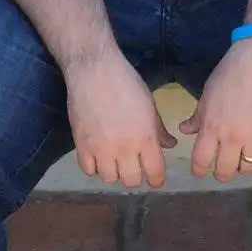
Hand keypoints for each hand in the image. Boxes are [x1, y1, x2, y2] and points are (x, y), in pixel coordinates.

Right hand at [65, 51, 176, 190]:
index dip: (156, 180)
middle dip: (135, 176)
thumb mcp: (149, 105)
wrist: (94, 70)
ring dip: (114, 172)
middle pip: (131, 180)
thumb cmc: (126, 83)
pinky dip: (94, 167)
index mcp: (145, 138)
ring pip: (109, 178)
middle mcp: (124, 148)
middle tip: (133, 167)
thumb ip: (159, 130)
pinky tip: (97, 156)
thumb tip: (170, 145)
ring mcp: (100, 149)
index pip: (154, 172)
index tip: (154, 180)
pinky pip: (88, 170)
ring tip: (114, 160)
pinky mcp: (81, 145)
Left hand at [180, 39, 251, 181]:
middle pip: (225, 171)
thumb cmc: (230, 72)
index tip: (201, 170)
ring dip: (245, 165)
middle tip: (224, 164)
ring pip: (249, 168)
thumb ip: (197, 116)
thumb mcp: (208, 94)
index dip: (199, 170)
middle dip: (222, 171)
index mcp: (211, 127)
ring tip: (245, 156)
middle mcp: (232, 137)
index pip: (201, 161)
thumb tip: (184, 130)